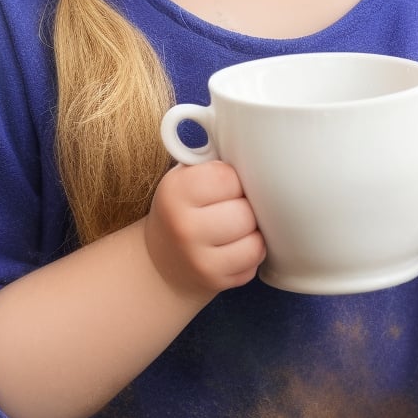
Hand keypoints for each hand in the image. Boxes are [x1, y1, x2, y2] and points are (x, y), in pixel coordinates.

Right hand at [144, 161, 265, 299]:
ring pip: (255, 240)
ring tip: (235, 227)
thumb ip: (210, 155)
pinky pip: (254, 262)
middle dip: (244, 207)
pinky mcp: (214, 282)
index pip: (229, 177)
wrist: (162, 260)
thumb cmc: (184, 207)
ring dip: (252, 232)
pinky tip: (235, 247)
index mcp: (175, 191)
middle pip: (245, 212)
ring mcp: (198, 259)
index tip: (224, 184)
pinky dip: (251, 253)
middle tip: (231, 208)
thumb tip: (246, 135)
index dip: (234, 179)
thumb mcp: (184, 176)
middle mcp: (183, 227)